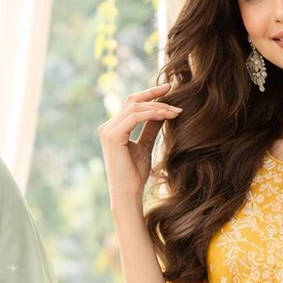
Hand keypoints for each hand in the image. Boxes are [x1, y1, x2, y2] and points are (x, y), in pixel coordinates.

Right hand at [98, 81, 180, 203]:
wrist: (128, 193)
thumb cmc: (135, 174)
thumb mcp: (145, 145)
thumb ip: (151, 127)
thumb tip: (163, 110)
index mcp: (113, 128)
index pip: (131, 104)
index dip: (150, 94)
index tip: (169, 89)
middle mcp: (107, 127)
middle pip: (132, 101)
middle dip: (154, 95)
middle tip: (174, 92)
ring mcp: (108, 131)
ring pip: (135, 107)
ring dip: (158, 107)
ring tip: (175, 111)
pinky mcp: (113, 136)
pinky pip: (135, 117)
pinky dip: (152, 114)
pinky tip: (166, 116)